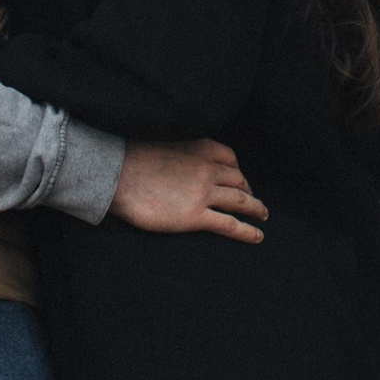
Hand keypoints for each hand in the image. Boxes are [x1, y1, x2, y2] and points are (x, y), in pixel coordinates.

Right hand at [110, 138, 267, 240]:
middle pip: (238, 180)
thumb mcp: (162, 142)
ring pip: (241, 201)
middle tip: (252, 200)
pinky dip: (247, 231)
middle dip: (248, 190)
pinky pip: (230, 224)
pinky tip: (257, 236)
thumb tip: (177, 163)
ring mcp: (203, 193)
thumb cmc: (130, 158)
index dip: (237, 170)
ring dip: (256, 208)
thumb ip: (178, 152)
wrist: (116, 173)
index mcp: (199, 148)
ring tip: (263, 215)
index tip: (239, 179)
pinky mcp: (195, 216)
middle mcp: (207, 169)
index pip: (229, 158)